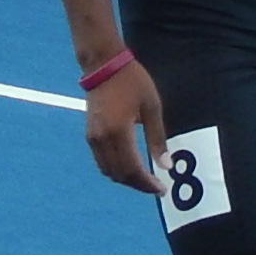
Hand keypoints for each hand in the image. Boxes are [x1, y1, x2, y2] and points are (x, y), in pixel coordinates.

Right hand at [83, 56, 165, 192]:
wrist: (103, 65)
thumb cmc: (132, 81)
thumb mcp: (152, 107)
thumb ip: (158, 138)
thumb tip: (166, 166)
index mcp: (119, 132)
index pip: (132, 170)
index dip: (147, 184)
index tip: (162, 189)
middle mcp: (102, 139)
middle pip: (119, 174)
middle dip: (138, 185)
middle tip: (156, 187)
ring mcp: (92, 138)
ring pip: (108, 171)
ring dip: (126, 179)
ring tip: (144, 179)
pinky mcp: (89, 134)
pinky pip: (101, 161)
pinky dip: (115, 169)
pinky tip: (129, 166)